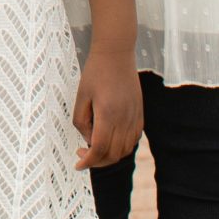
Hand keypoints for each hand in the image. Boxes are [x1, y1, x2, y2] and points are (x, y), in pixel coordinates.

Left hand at [73, 47, 142, 168]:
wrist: (117, 53)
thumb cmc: (95, 72)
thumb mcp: (81, 95)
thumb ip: (81, 121)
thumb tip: (87, 140)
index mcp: (108, 114)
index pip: (100, 149)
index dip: (88, 162)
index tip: (78, 164)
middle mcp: (125, 119)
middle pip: (114, 155)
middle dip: (97, 162)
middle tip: (83, 156)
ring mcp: (135, 117)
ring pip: (125, 150)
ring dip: (110, 156)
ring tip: (95, 149)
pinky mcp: (140, 114)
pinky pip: (133, 140)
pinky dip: (122, 147)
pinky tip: (110, 140)